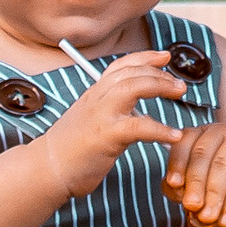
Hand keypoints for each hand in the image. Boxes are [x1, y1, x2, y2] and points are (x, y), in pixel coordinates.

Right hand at [39, 49, 192, 201]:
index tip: (164, 57)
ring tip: (179, 93)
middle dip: (159, 72)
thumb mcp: (91, 120)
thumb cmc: (69, 149)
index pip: (122, 65)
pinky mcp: (106, 136)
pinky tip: (174, 135)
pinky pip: (138, 127)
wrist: (46, 169)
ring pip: (133, 87)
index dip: (145, 57)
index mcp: (95, 93)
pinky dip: (160, 129)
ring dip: (160, 86)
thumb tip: (142, 116)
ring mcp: (101, 115)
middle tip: (179, 84)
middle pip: (132, 72)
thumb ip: (115, 113)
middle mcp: (98, 97)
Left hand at [159, 123, 225, 226]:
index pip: (184, 143)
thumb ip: (183, 187)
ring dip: (213, 195)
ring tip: (208, 217)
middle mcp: (220, 132)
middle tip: (191, 206)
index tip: (173, 183)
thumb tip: (176, 193)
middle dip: (195, 182)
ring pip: (222, 166)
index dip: (177, 163)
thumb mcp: (202, 185)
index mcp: (200, 135)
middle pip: (202, 154)